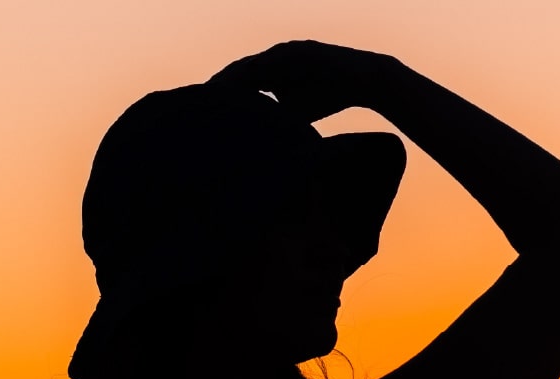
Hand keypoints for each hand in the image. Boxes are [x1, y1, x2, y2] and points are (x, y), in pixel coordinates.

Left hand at [208, 40, 393, 122]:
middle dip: (220, 87)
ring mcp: (287, 51)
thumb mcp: (293, 115)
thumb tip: (253, 147)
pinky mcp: (301, 51)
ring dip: (234, 79)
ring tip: (215, 95)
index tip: (201, 112)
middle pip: (240, 72)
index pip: (237, 83)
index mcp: (269, 71)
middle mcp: (274, 58)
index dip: (220, 96)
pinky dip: (259, 73)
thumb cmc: (326, 98)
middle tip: (198, 104)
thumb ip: (273, 122)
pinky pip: (275, 62)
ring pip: (254, 65)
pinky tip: (246, 85)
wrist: (361, 80)